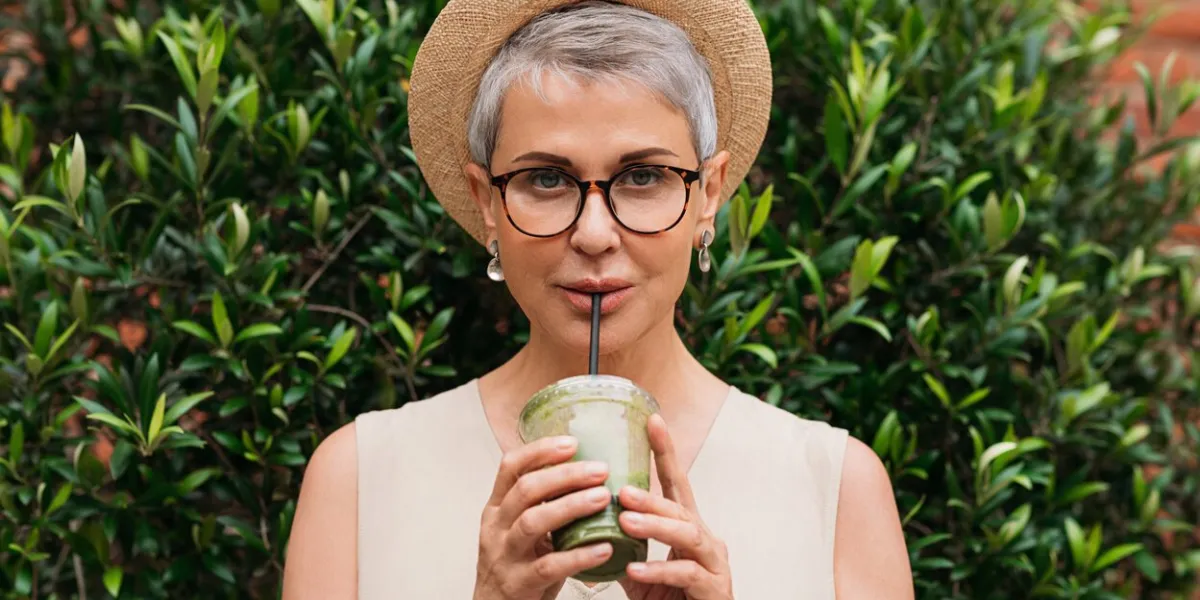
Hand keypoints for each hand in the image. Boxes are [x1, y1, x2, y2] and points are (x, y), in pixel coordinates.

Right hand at [473, 435, 615, 599]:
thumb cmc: (517, 564)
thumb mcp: (521, 528)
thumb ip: (543, 504)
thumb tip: (589, 473)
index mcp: (497, 507)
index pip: (510, 467)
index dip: (540, 451)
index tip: (573, 442)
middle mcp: (496, 527)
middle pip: (526, 490)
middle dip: (565, 476)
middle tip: (601, 470)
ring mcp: (504, 556)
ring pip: (533, 523)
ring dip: (571, 507)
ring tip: (603, 499)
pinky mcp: (517, 583)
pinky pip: (549, 566)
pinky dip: (578, 556)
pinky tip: (604, 548)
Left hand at [617, 413, 732, 599]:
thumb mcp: (642, 571)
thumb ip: (623, 548)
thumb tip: (584, 524)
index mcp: (687, 529)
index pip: (677, 484)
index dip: (665, 452)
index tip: (652, 421)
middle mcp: (706, 540)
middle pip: (681, 507)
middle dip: (652, 496)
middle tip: (622, 489)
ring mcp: (714, 563)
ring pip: (688, 534)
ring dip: (655, 524)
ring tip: (625, 521)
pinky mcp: (714, 588)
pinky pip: (687, 573)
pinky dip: (659, 569)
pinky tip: (636, 569)